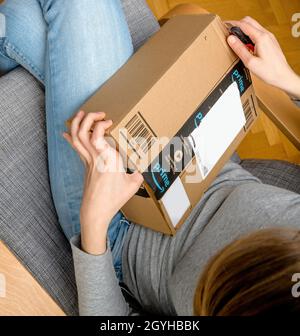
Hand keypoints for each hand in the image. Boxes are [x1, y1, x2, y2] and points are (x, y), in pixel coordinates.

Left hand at [63, 111, 142, 254]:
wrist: (95, 211)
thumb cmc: (113, 199)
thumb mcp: (132, 186)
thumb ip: (138, 175)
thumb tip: (140, 171)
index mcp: (108, 159)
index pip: (97, 135)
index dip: (101, 124)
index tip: (109, 121)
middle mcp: (95, 157)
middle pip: (83, 132)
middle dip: (88, 118)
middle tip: (98, 113)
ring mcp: (87, 161)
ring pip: (77, 138)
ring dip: (77, 123)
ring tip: (82, 114)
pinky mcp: (84, 165)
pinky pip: (75, 148)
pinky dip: (71, 137)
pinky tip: (67, 131)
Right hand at [226, 17, 299, 97]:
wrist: (283, 76)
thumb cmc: (269, 72)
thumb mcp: (250, 62)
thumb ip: (240, 49)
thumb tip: (230, 39)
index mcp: (261, 38)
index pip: (244, 25)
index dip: (233, 24)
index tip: (224, 26)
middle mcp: (266, 35)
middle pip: (249, 22)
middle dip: (238, 25)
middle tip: (228, 32)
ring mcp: (269, 37)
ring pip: (254, 27)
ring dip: (244, 30)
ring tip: (235, 39)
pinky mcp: (270, 42)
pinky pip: (258, 33)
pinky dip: (249, 35)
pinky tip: (245, 45)